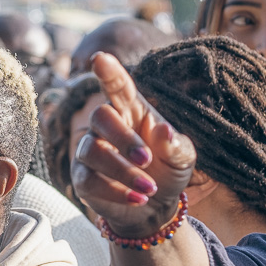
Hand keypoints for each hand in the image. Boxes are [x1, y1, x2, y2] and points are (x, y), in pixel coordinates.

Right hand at [71, 53, 196, 236]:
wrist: (156, 206)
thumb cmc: (167, 170)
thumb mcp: (182, 157)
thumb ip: (176, 145)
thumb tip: (163, 131)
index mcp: (131, 111)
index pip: (117, 86)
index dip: (109, 72)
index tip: (100, 59)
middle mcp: (106, 127)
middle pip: (100, 116)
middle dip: (123, 138)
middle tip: (147, 160)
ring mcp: (90, 151)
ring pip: (92, 151)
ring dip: (122, 171)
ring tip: (149, 188)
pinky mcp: (82, 178)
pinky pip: (88, 180)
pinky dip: (115, 191)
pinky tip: (138, 198)